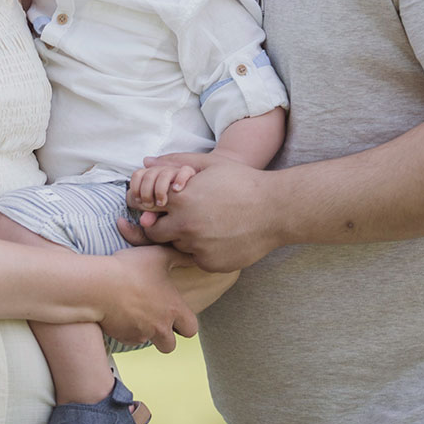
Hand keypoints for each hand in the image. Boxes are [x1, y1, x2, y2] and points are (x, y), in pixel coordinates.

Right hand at [95, 246, 199, 351]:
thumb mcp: (159, 255)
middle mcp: (160, 327)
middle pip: (170, 345)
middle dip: (166, 336)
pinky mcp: (123, 338)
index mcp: (173, 309)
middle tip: (157, 319)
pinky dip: (128, 331)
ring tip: (137, 313)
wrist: (99, 286)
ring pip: (148, 342)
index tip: (175, 313)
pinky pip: (130, 340)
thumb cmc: (130, 269)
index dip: (185, 323)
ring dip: (146, 333)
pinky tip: (121, 313)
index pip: (191, 329)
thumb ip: (180, 257)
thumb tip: (193, 256)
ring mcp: (141, 335)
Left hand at [129, 161, 282, 272]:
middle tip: (185, 216)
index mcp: (182, 200)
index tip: (166, 203)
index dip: (154, 204)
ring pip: (178, 246)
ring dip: (185, 237)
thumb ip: (175, 162)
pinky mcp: (211, 264)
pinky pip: (197, 258)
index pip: (146, 207)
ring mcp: (199, 248)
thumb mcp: (210, 164)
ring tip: (209, 223)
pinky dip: (203, 250)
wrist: (276, 210)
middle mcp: (186, 226)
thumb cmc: (244, 182)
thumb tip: (146, 160)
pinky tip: (221, 236)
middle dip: (163, 225)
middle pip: (155, 232)